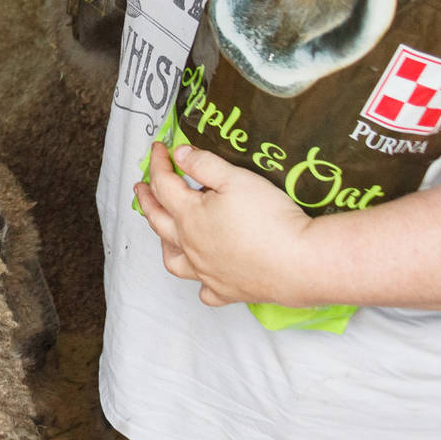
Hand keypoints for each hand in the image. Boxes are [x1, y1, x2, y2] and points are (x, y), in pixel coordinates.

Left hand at [134, 143, 316, 305]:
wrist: (299, 263)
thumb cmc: (269, 218)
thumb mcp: (236, 179)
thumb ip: (203, 164)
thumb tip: (179, 155)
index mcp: (189, 216)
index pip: (164, 184)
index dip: (158, 163)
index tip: (158, 148)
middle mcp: (191, 247)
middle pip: (159, 221)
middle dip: (148, 200)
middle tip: (141, 187)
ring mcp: (207, 273)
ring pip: (174, 260)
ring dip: (164, 242)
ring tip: (164, 231)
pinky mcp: (227, 292)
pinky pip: (205, 290)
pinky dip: (200, 281)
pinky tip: (204, 275)